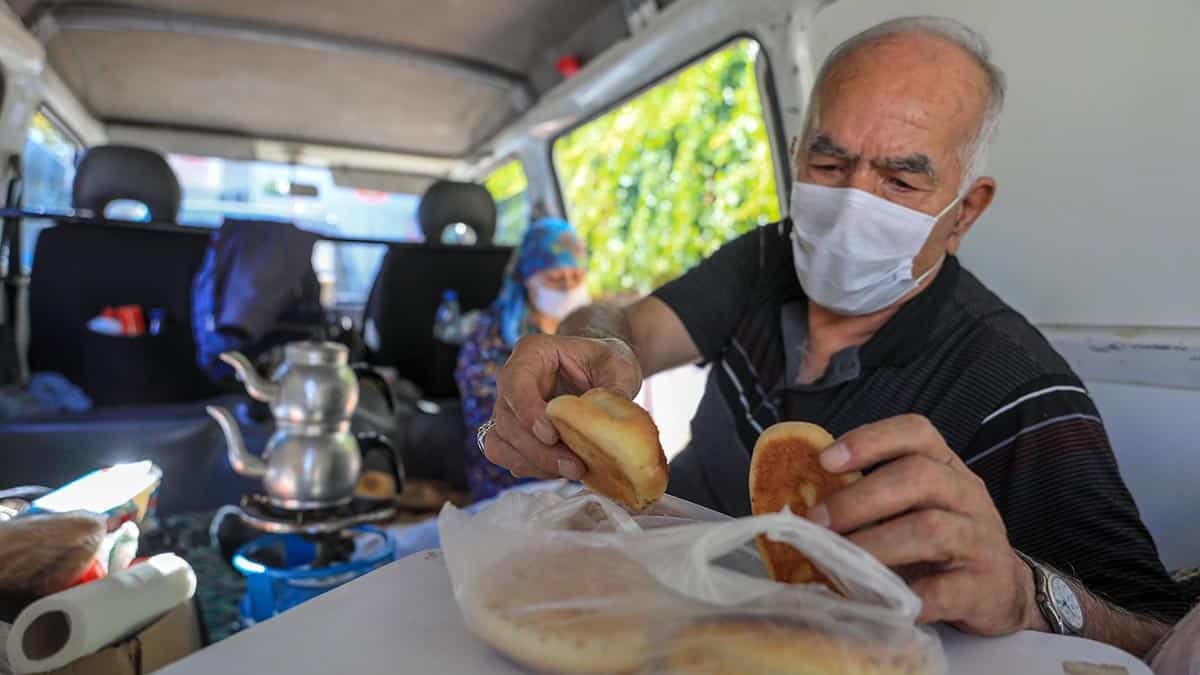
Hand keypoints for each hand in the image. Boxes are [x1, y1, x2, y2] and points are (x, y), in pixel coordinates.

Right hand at [483, 334, 642, 479]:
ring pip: (500, 441)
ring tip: (573, 470)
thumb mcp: (619, 366)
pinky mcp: (512, 433)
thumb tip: (608, 425)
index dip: (527, 411)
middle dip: (538, 449)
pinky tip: (561, 471)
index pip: (516, 382)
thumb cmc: (606, 362)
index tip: (552, 435)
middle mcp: (512, 380)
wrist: (600, 372)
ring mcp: (508, 408)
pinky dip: (531, 468)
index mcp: (532, 353)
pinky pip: (506, 455)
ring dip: (534, 463)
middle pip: (506, 419)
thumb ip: (614, 391)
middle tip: (574, 466)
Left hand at [809, 414, 1038, 634]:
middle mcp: (967, 494)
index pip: (916, 433)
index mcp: (946, 467)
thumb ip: (871, 494)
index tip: (826, 460)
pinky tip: (879, 603)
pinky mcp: (984, 588)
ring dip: (876, 544)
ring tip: (839, 560)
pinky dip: (908, 597)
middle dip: (859, 498)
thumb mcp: (915, 505)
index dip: (870, 440)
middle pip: (918, 477)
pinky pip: (945, 591)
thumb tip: (800, 499)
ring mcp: (980, 540)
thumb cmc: (942, 542)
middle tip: (817, 522)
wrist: (1003, 590)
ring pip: (932, 529)